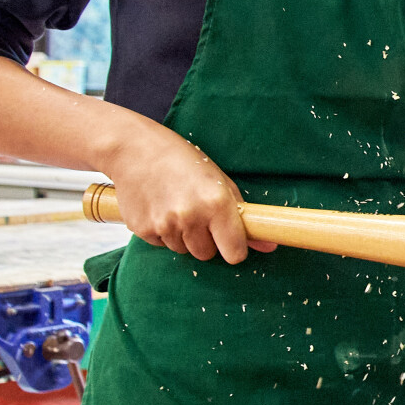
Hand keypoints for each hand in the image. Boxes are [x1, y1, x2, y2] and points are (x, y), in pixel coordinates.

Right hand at [98, 121, 276, 263]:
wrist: (134, 149)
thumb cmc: (183, 161)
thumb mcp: (220, 181)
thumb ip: (244, 215)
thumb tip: (269, 246)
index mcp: (216, 204)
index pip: (234, 253)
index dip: (234, 249)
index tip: (232, 242)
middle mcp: (191, 217)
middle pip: (207, 254)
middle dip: (207, 241)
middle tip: (199, 215)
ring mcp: (164, 225)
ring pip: (184, 251)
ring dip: (184, 236)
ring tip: (177, 206)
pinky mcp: (142, 230)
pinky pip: (162, 245)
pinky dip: (163, 232)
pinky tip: (159, 207)